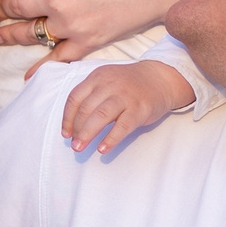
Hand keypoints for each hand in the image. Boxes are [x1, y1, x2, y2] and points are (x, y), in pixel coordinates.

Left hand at [62, 61, 195, 155]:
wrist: (159, 79)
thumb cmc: (129, 84)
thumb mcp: (107, 81)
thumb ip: (91, 96)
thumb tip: (74, 125)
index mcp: (97, 77)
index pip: (75, 98)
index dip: (67, 118)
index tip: (66, 133)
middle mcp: (109, 85)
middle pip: (86, 108)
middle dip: (77, 129)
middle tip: (74, 145)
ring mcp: (125, 96)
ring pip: (101, 116)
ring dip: (87, 134)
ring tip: (81, 147)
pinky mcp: (139, 109)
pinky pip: (122, 126)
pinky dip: (110, 139)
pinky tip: (103, 149)